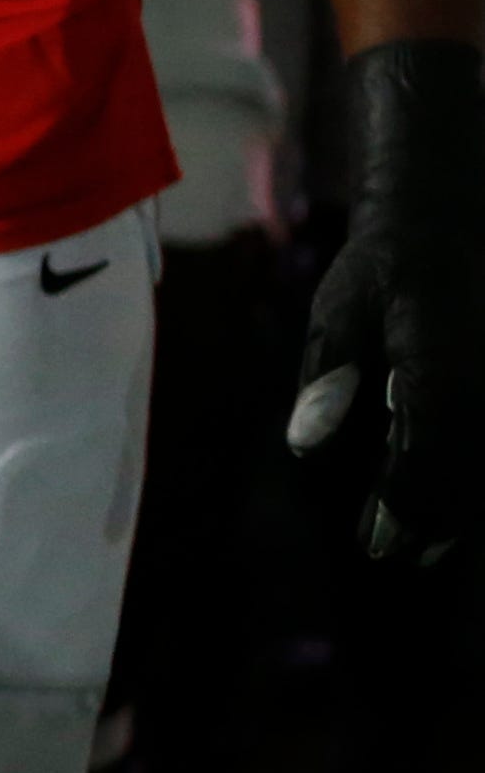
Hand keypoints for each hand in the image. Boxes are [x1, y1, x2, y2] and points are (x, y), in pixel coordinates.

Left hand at [291, 40, 484, 561]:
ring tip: (425, 546)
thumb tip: (306, 446)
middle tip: (398, 556)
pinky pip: (483, 435)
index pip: (425, 458)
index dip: (403, 507)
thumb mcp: (342, 308)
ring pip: (482, 463)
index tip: (379, 547)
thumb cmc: (387, 265)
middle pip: (464, 474)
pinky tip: (445, 500)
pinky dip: (465, 469)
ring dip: (458, 506)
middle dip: (434, 521)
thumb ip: (329, 377)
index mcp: (441, 370)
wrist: (454, 216)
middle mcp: (483, 385)